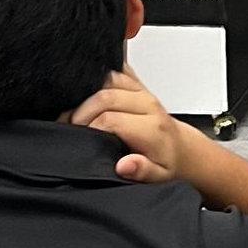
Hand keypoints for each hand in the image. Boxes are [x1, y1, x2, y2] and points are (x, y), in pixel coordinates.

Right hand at [69, 66, 190, 183]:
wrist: (180, 148)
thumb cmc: (167, 163)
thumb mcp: (158, 177)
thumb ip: (141, 171)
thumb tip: (124, 166)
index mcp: (151, 127)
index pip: (110, 119)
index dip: (87, 128)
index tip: (77, 140)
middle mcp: (147, 104)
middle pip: (106, 95)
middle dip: (80, 111)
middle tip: (67, 126)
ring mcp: (143, 91)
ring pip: (109, 78)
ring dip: (86, 93)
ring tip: (74, 113)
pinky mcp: (139, 85)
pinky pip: (116, 70)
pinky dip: (99, 76)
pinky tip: (88, 92)